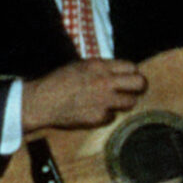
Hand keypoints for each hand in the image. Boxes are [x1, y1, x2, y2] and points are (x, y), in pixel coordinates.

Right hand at [20, 58, 150, 132]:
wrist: (43, 101)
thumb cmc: (58, 81)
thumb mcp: (80, 65)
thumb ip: (101, 69)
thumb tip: (117, 73)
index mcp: (100, 66)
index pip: (132, 67)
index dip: (134, 73)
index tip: (131, 78)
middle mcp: (105, 82)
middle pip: (139, 83)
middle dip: (140, 87)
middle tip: (135, 91)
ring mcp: (104, 100)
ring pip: (131, 102)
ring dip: (125, 103)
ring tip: (114, 103)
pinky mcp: (99, 117)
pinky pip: (112, 117)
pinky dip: (106, 116)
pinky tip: (95, 112)